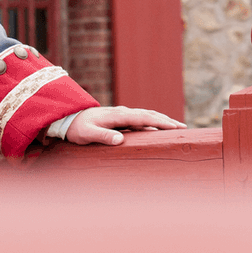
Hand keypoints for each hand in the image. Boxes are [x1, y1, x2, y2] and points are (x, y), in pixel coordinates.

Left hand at [61, 106, 186, 145]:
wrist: (68, 117)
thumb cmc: (78, 128)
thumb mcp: (87, 135)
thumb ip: (103, 136)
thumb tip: (120, 140)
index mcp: (118, 116)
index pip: (144, 118)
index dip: (161, 123)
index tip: (175, 127)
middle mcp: (123, 112)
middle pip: (149, 114)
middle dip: (166, 121)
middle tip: (183, 128)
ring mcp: (122, 114)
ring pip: (146, 115)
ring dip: (160, 120)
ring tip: (175, 127)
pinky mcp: (119, 118)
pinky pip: (140, 119)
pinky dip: (152, 121)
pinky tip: (156, 129)